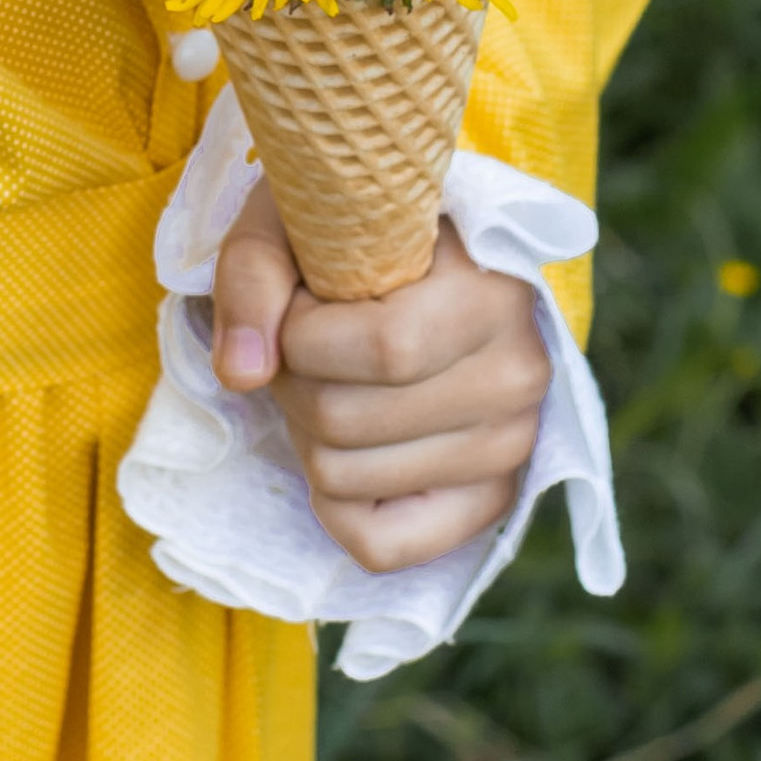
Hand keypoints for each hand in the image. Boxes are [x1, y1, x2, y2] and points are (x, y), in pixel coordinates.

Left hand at [212, 180, 550, 573]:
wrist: (429, 258)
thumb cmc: (359, 229)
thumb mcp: (303, 215)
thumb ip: (258, 272)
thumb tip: (242, 373)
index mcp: (493, 293)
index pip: (382, 350)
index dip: (299, 332)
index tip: (298, 298)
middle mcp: (518, 378)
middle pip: (344, 419)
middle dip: (291, 379)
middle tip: (304, 340)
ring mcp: (510, 448)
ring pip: (344, 479)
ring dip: (306, 431)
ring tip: (330, 378)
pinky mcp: (488, 501)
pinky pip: (380, 545)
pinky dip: (334, 503)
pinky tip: (343, 443)